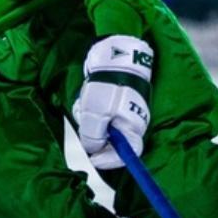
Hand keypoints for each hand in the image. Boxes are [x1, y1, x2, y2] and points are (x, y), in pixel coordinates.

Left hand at [74, 34, 152, 169]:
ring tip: (84, 105)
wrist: (113, 56)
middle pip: (111, 142)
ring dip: (88, 120)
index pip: (128, 154)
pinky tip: (85, 98)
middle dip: (93, 136)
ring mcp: (122, 113)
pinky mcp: (113, 104)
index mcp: (133, 127)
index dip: (109, 161)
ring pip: (101, 128)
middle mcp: (131, 123)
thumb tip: (91, 149)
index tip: (92, 160)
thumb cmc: (108, 86)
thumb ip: (93, 135)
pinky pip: (98, 115)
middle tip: (84, 122)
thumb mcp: (95, 114)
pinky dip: (88, 110)